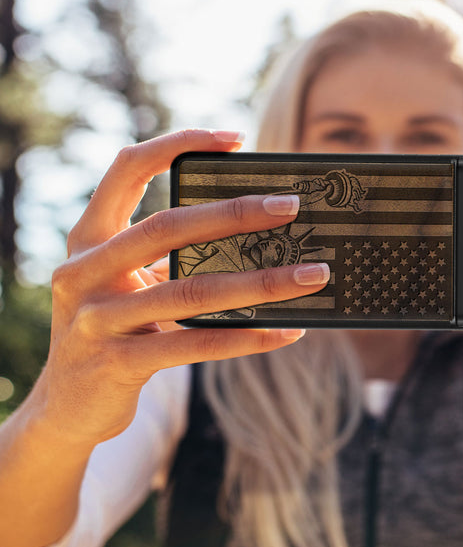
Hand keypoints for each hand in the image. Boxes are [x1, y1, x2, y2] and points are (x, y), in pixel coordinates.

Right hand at [39, 129, 328, 447]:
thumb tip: (256, 234)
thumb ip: (168, 256)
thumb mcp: (126, 282)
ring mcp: (96, 319)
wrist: (66, 406)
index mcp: (89, 238)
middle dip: (235, 213)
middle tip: (290, 207)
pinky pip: (195, 345)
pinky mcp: (116, 363)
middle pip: (167, 227)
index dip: (178, 144)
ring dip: (261, 282)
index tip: (236, 139)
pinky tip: (287, 331)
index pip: (127, 169)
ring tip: (312, 275)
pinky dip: (247, 337)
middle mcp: (83, 271)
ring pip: (191, 291)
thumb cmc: (114, 327)